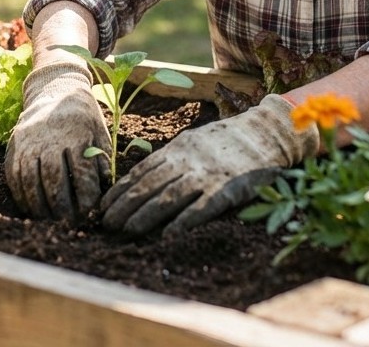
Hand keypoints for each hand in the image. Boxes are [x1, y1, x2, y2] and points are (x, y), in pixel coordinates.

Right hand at [5, 63, 110, 221]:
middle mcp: (50, 137)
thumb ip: (103, 159)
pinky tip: (31, 208)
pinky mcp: (14, 144)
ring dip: (39, 206)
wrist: (54, 88)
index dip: (86, 197)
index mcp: (77, 133)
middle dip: (62, 207)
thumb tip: (105, 187)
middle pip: (54, 179)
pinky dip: (21, 195)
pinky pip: (14, 175)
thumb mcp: (100, 132)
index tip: (90, 213)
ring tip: (49, 221)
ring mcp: (28, 140)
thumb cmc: (83, 116)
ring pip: (30, 180)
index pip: (82, 172)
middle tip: (68, 224)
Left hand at [100, 94, 318, 236]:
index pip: (140, 171)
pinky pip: (201, 208)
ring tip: (126, 231)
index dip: (120, 190)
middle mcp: (188, 160)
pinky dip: (182, 222)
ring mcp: (207, 174)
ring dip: (144, 215)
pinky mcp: (227, 189)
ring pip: (169, 196)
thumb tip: (141, 178)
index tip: (102, 207)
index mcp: (178, 148)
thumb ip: (171, 158)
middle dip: (124, 205)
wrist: (266, 133)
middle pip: (148, 184)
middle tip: (106, 225)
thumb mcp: (193, 141)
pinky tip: (167, 236)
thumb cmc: (227, 141)